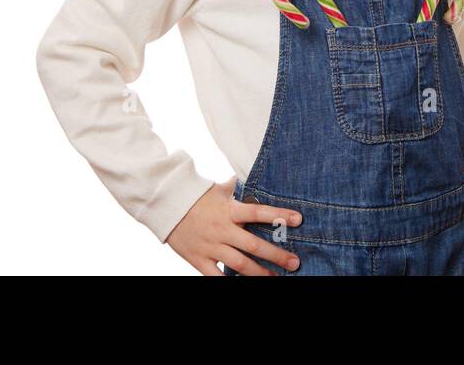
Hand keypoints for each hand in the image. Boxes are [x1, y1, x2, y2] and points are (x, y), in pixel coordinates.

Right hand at [165, 176, 302, 275]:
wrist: (165, 206)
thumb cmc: (195, 197)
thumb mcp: (216, 189)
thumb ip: (232, 186)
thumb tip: (240, 177)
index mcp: (229, 210)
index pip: (258, 212)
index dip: (279, 215)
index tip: (298, 219)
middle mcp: (222, 229)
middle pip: (253, 245)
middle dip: (276, 255)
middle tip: (294, 263)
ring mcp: (210, 246)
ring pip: (239, 264)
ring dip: (260, 273)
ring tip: (276, 278)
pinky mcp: (198, 259)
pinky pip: (215, 277)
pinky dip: (230, 283)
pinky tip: (245, 285)